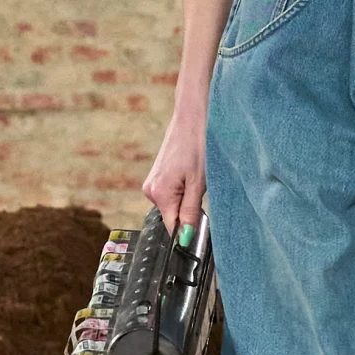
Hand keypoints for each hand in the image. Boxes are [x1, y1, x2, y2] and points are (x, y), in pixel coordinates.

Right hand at [142, 108, 207, 235]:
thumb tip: (184, 237)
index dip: (187, 232)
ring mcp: (153, 182)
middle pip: (172, 215)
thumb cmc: (198, 145)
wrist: (193, 116)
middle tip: (203, 192)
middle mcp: (151, 190)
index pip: (171, 228)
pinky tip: (192, 174)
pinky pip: (172, 193)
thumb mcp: (199, 183)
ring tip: (198, 178)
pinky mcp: (158, 175)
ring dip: (187, 199)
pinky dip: (184, 189)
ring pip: (173, 204)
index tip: (202, 228)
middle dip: (189, 212)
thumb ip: (190, 212)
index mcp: (159, 194)